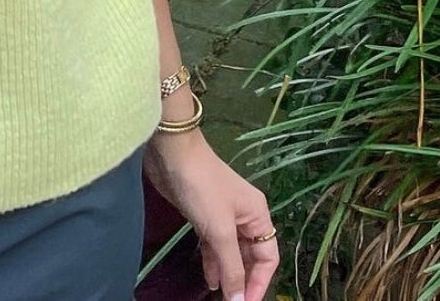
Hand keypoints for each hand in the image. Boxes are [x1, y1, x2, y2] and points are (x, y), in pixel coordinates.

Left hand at [144, 130, 278, 300]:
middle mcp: (244, 216)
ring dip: (226, 274)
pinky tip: (209, 280)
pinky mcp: (203, 214)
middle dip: (243, 280)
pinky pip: (214, 245)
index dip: (260, 283)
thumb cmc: (202, 188)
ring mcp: (223, 215)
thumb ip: (232, 267)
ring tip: (218, 297)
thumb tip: (240, 300)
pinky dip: (213, 262)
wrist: (171, 153)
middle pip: (250, 256)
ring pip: (231, 252)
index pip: (268, 257)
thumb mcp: (220, 230)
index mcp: (258, 215)